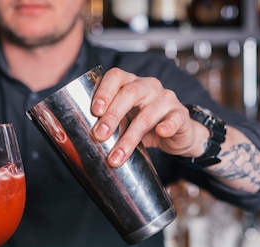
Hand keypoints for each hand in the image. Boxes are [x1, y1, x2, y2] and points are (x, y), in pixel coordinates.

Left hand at [90, 67, 208, 166]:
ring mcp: (166, 99)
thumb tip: (79, 138)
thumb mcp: (125, 119)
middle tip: (100, 135)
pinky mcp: (180, 115)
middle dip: (112, 116)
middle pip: (129, 94)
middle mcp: (149, 87)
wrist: (178, 134)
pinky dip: (167, 126)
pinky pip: (174, 119)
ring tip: (118, 156)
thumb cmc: (145, 125)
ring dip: (130, 137)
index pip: (116, 77)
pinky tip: (160, 133)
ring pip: (148, 114)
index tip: (94, 111)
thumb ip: (109, 122)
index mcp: (131, 83)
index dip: (104, 91)